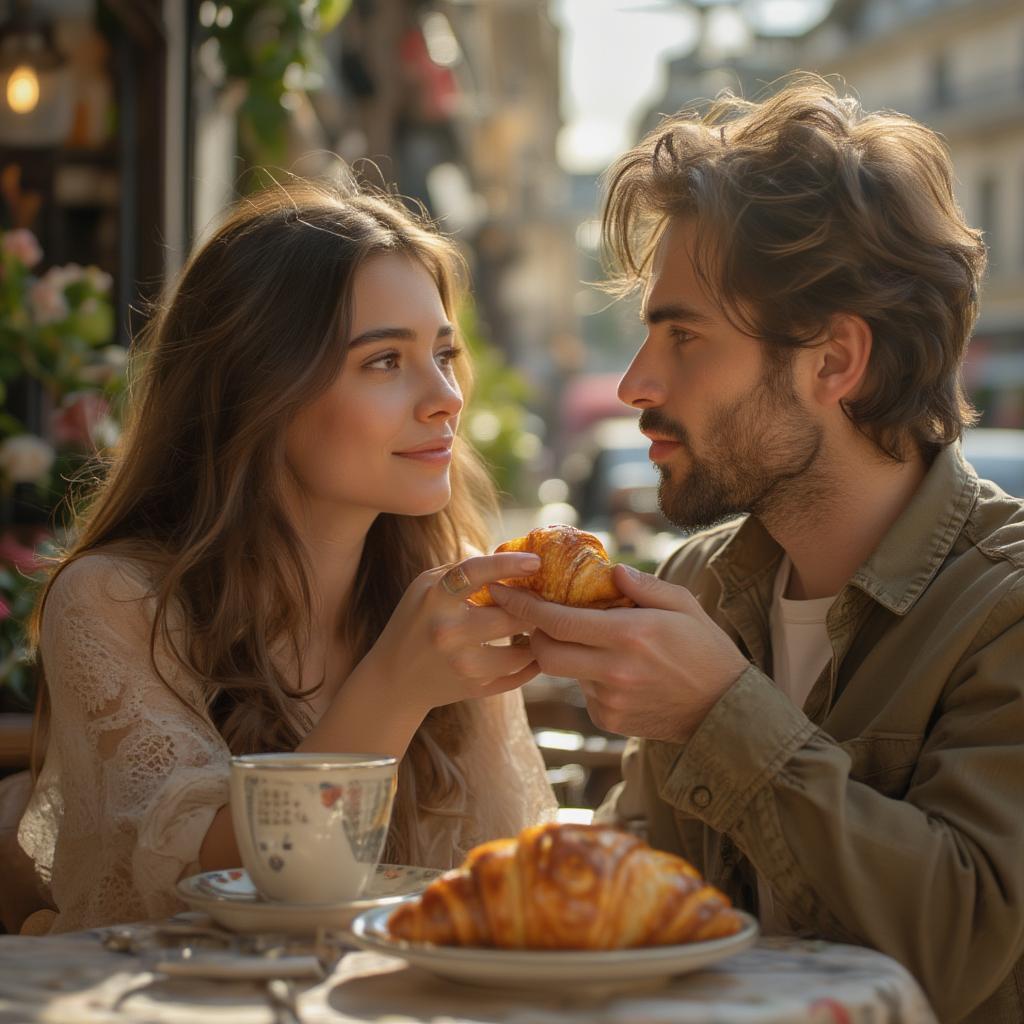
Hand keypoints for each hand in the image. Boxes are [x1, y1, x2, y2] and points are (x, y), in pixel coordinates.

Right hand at [363, 551, 541, 715]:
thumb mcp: (426, 587)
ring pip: (521, 652)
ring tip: (540, 626)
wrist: (394, 678)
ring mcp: (462, 665)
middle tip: (545, 599)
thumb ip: (463, 570)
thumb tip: (510, 558)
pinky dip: (533, 662)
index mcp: (435, 599)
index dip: (508, 564)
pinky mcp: (475, 689)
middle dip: (533, 607)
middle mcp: (448, 632)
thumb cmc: (415, 622)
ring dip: (537, 638)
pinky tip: (534, 650)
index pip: (475, 572)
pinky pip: (519, 675)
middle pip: (510, 616)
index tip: (535, 561)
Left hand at [490, 563, 748, 741]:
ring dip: (568, 654)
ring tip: (598, 643)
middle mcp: (613, 669)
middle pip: (545, 652)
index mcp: (629, 634)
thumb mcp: (683, 605)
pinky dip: (589, 678)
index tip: (500, 590)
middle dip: (531, 633)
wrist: (726, 712)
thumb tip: (610, 570)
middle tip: (535, 618)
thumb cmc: (706, 649)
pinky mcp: (610, 721)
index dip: (523, 605)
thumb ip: (643, 585)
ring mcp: (610, 699)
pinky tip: (618, 672)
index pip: (557, 620)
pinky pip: (584, 694)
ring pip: (565, 672)